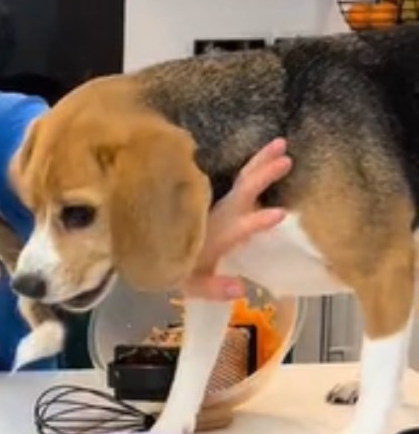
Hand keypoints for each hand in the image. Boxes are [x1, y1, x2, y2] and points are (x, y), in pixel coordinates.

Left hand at [182, 138, 292, 299]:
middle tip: (286, 159)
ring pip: (241, 180)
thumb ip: (213, 287)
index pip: (238, 228)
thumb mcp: (190, 283)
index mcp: (215, 236)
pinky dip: (252, 164)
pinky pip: (237, 180)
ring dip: (261, 161)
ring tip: (281, 144)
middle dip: (262, 177)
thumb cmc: (174, 266)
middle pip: (241, 193)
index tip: (278, 214)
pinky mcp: (216, 198)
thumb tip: (240, 289)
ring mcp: (217, 205)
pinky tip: (267, 153)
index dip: (256, 223)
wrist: (148, 246)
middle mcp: (218, 216)